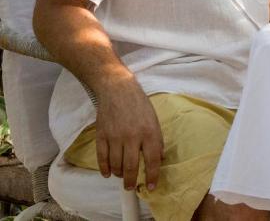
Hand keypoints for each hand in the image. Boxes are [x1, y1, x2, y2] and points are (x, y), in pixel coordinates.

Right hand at [93, 75, 163, 190]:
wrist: (118, 90)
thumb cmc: (139, 105)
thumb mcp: (154, 120)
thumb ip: (157, 140)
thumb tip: (159, 158)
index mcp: (150, 132)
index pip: (152, 160)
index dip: (152, 176)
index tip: (152, 187)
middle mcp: (132, 137)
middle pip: (130, 167)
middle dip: (131, 181)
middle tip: (131, 187)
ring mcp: (115, 137)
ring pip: (115, 164)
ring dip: (118, 174)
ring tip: (121, 175)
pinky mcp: (101, 135)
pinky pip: (102, 157)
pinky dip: (104, 168)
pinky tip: (107, 173)